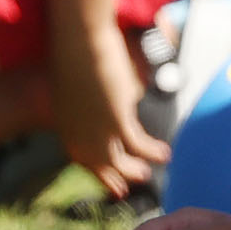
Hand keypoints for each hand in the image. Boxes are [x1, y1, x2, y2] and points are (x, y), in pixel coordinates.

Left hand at [52, 27, 169, 200]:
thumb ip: (88, 96)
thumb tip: (107, 98)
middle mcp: (79, 132)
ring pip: (119, 161)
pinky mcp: (116, 120)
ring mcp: (96, 129)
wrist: (78, 39)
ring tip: (149, 173)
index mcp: (66, 122)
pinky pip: (138, 144)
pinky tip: (164, 154)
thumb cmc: (74, 49)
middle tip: (125, 190)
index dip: (97, 171)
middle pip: (99, 165)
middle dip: (113, 178)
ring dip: (135, 170)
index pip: (81, 156)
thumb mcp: (75, 79)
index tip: (110, 183)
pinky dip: (152, 151)